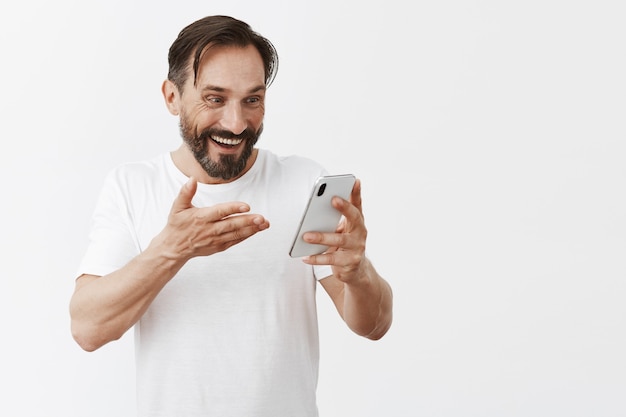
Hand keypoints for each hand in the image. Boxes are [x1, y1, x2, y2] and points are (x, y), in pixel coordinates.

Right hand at [153, 177, 269, 260]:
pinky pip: (235, 241)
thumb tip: (192, 179)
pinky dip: (246, 236)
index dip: (233, 208)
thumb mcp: (177, 207)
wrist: (173, 248)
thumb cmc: (177, 225)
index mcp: (201, 217)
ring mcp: (215, 240)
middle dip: (248, 221)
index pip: (220, 212)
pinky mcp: (218, 247)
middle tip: (262, 218)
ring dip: (251, 229)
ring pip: (236, 234)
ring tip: (264, 223)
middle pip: (231, 224)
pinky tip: (256, 230)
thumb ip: (186, 192)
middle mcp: (209, 229)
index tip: (246, 206)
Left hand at [301, 179, 366, 283]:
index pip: (358, 204)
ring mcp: (357, 248)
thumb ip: (332, 220)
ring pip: (339, 240)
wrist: (355, 271)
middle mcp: (360, 232)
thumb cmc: (344, 245)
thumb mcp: (341, 230)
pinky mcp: (350, 262)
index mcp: (357, 221)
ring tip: (305, 236)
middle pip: (354, 217)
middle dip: (344, 207)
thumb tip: (313, 213)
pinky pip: (332, 259)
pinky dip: (317, 258)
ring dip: (321, 237)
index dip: (357, 192)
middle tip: (332, 199)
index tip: (354, 180)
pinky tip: (305, 257)